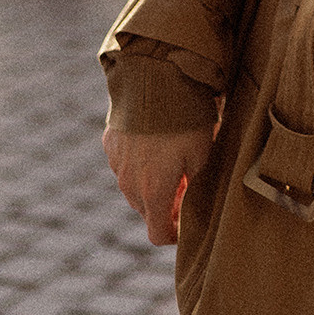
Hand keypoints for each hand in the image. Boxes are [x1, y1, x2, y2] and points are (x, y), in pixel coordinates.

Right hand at [103, 125, 213, 244]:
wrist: (156, 80)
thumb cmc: (187, 121)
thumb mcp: (202, 155)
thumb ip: (194, 185)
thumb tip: (188, 198)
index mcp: (154, 192)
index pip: (158, 233)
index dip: (174, 235)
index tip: (185, 226)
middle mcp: (130, 183)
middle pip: (147, 209)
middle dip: (165, 205)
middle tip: (185, 185)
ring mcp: (117, 163)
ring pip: (133, 187)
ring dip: (150, 183)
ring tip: (171, 160)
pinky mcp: (111, 142)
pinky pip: (123, 162)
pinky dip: (137, 161)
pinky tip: (154, 141)